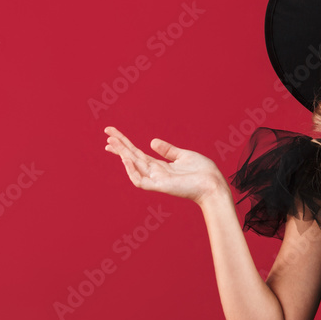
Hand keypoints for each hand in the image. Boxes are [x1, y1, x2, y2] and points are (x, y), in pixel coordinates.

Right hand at [104, 126, 227, 204]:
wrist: (213, 184)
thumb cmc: (203, 172)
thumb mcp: (184, 155)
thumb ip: (168, 150)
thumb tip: (152, 141)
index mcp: (160, 166)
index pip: (138, 154)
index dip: (125, 144)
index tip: (112, 135)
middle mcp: (156, 173)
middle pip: (132, 157)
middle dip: (119, 146)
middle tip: (106, 134)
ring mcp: (157, 180)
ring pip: (133, 167)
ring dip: (122, 155)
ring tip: (112, 143)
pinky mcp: (160, 186)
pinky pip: (140, 180)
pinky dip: (132, 170)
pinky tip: (126, 158)